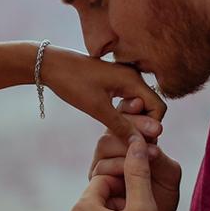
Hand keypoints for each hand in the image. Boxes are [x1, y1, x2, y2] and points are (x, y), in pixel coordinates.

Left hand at [43, 47, 164, 142]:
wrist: (51, 65)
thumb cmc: (73, 84)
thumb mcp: (97, 108)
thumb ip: (122, 126)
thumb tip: (141, 145)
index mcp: (133, 79)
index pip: (158, 107)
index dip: (152, 127)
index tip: (138, 142)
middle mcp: (134, 76)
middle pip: (151, 107)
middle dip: (143, 125)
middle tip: (126, 142)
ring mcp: (125, 78)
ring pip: (139, 105)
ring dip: (132, 120)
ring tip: (116, 132)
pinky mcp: (116, 82)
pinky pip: (129, 101)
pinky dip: (124, 114)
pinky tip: (111, 122)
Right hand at [89, 99, 181, 210]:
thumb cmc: (164, 196)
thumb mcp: (170, 174)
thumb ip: (159, 157)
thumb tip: (147, 145)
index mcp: (130, 140)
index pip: (125, 116)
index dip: (132, 107)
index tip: (142, 101)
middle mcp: (112, 150)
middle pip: (113, 126)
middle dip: (134, 126)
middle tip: (156, 131)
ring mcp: (101, 165)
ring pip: (104, 145)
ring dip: (127, 146)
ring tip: (149, 155)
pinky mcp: (95, 184)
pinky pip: (100, 169)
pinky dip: (117, 168)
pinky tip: (132, 173)